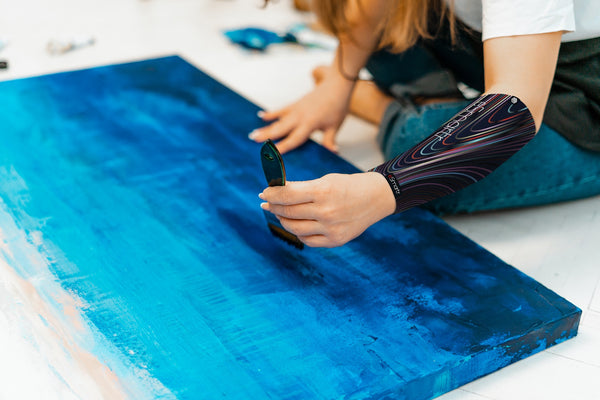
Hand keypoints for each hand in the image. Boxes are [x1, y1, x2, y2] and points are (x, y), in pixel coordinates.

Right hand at [249, 70, 354, 153]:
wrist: (336, 85)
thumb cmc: (337, 106)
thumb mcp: (335, 126)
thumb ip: (330, 141)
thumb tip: (333, 153)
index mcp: (310, 124)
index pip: (294, 139)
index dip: (283, 147)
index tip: (273, 154)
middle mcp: (299, 117)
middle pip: (280, 129)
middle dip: (266, 136)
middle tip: (253, 141)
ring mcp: (295, 109)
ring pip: (277, 121)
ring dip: (265, 127)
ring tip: (252, 134)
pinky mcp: (295, 104)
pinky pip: (280, 110)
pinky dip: (271, 114)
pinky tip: (261, 116)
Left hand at [260, 172, 395, 247]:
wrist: (375, 198)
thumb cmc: (347, 186)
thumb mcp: (325, 181)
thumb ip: (301, 188)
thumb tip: (275, 194)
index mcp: (323, 191)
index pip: (287, 195)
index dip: (271, 194)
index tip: (264, 193)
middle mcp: (327, 211)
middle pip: (288, 212)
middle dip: (273, 206)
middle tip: (267, 203)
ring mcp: (331, 228)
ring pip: (294, 228)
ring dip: (282, 220)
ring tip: (279, 213)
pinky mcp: (336, 240)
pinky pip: (307, 240)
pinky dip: (298, 232)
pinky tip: (296, 224)